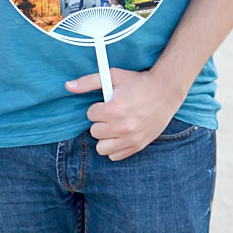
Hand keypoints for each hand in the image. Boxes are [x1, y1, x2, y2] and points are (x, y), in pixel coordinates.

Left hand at [65, 67, 181, 160]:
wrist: (165, 91)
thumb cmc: (137, 82)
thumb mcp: (112, 76)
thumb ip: (88, 82)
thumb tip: (68, 86)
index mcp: (114, 110)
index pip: (90, 114)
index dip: (98, 107)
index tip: (108, 103)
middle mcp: (122, 127)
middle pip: (94, 131)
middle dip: (100, 121)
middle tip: (112, 113)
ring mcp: (131, 139)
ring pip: (102, 148)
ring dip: (105, 137)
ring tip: (114, 126)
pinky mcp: (138, 146)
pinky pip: (115, 156)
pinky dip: (115, 147)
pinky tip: (120, 134)